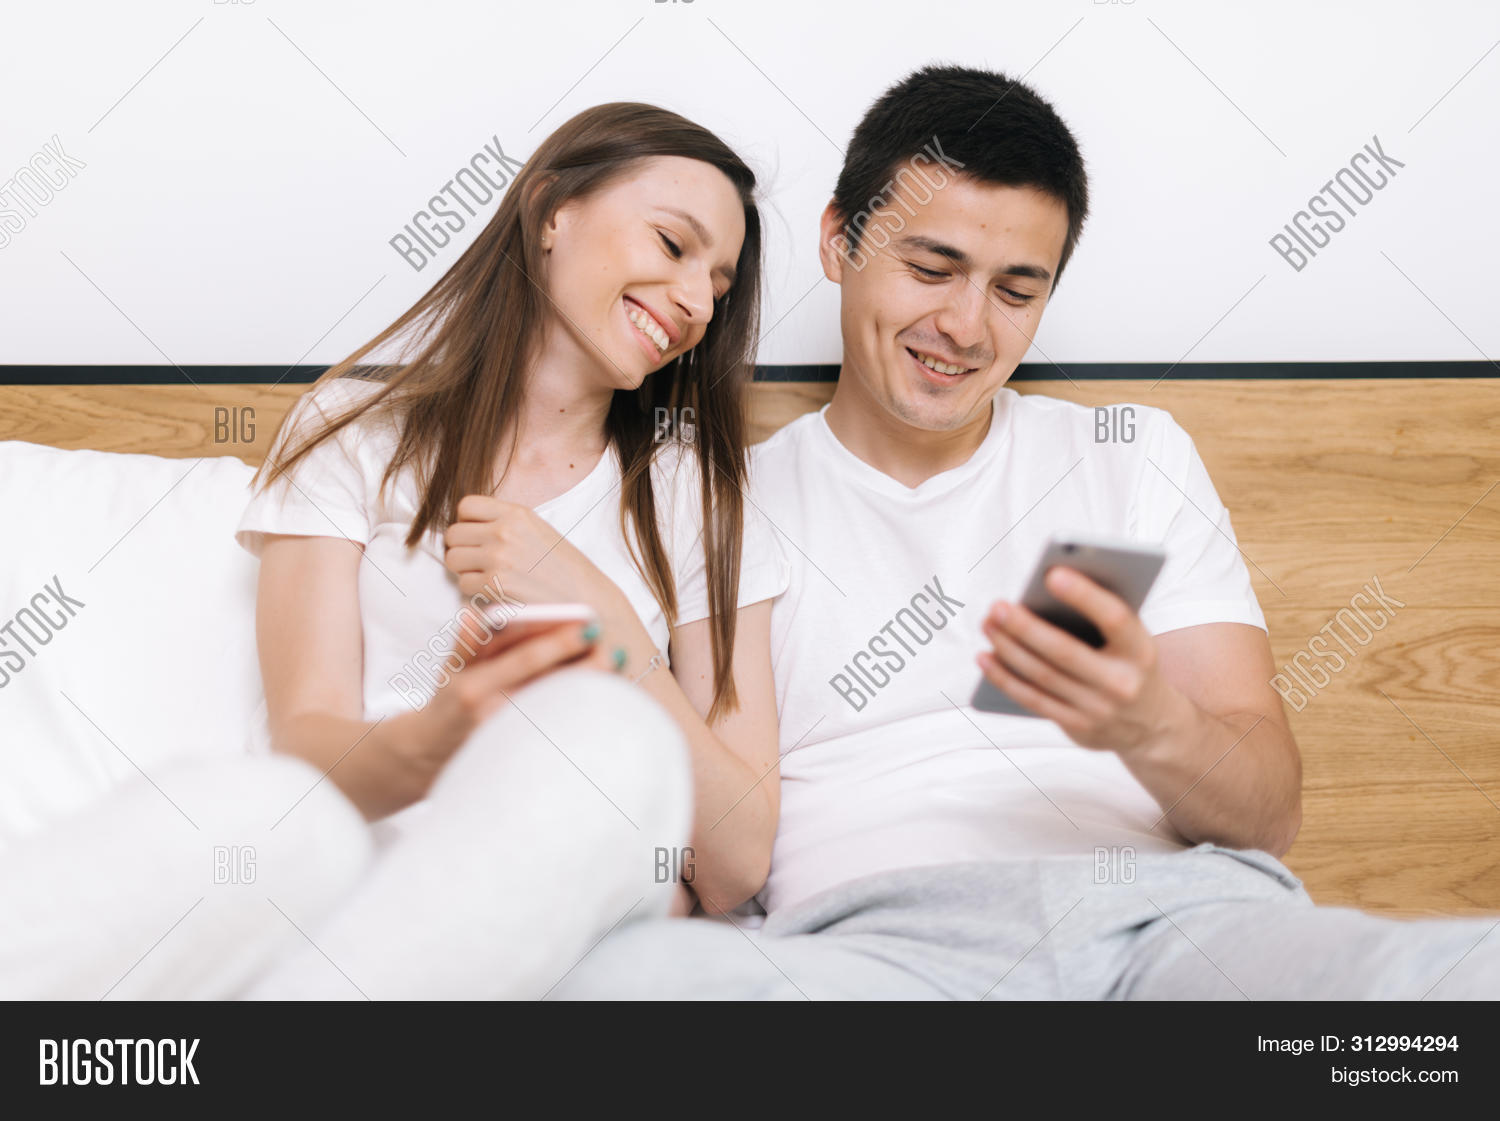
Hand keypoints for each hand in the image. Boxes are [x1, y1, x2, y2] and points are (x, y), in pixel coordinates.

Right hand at [396, 610, 600, 783]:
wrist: (432, 753)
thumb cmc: (448, 702)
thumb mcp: (450, 670)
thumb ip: (467, 644)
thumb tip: (473, 614)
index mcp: (474, 687)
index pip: (524, 660)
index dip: (559, 642)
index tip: (588, 626)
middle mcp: (493, 714)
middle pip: (550, 688)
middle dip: (586, 669)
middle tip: (615, 650)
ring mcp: (508, 736)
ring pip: (558, 710)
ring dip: (588, 689)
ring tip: (613, 667)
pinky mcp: (520, 752)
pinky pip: (556, 729)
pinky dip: (579, 711)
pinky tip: (599, 694)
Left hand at [441, 494, 656, 677]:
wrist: (587, 598)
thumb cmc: (564, 570)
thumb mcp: (539, 531)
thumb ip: (506, 524)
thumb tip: (469, 528)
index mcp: (516, 514)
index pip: (466, 506)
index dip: (466, 523)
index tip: (477, 537)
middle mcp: (504, 531)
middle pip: (453, 534)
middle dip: (462, 550)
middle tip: (479, 563)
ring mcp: (498, 557)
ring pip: (453, 559)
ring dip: (465, 571)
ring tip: (487, 578)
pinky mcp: (495, 584)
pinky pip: (463, 584)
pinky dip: (474, 592)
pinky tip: (495, 593)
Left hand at [976, 566, 1179, 753]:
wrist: (1152, 725)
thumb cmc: (1129, 663)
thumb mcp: (1131, 640)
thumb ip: (1099, 618)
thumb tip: (1042, 590)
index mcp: (1141, 650)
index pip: (1115, 618)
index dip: (1084, 595)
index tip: (1052, 573)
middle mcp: (1122, 683)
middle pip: (1065, 651)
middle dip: (1026, 627)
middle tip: (997, 605)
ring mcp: (1099, 709)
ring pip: (1042, 676)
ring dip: (1008, 648)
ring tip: (987, 623)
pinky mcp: (1078, 727)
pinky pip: (1033, 700)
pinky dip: (1004, 677)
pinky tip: (985, 657)